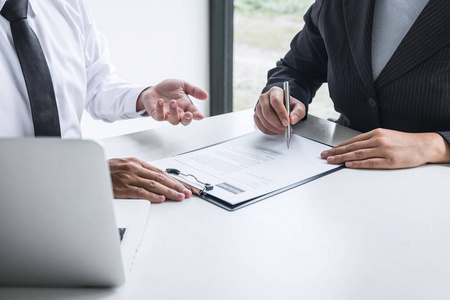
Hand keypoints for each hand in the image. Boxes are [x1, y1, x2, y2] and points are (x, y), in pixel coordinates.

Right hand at [109, 158, 191, 202]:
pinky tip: (161, 198)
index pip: (160, 172)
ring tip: (179, 196)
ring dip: (169, 191)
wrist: (89, 171)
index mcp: (136, 163)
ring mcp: (128, 178)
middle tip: (187, 192)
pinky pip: (140, 192)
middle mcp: (134, 169)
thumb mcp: (125, 166)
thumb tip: (157, 180)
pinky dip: (152, 196)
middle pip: (160, 178)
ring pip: (154, 185)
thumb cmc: (106, 170)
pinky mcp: (122, 188)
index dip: (174, 179)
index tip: (184, 186)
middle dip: (176, 185)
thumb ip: (140, 172)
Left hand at [137, 79, 207, 124]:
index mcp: (186, 106)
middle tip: (188, 114)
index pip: (194, 113)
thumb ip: (194, 90)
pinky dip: (160, 109)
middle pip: (185, 121)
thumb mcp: (183, 85)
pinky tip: (160, 101)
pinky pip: (160, 116)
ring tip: (173, 102)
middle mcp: (178, 112)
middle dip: (187, 119)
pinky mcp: (157, 115)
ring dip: (174, 112)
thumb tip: (206, 95)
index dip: (197, 116)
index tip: (200, 116)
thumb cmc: (168, 89)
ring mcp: (168, 115)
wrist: (153, 89)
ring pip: (173, 120)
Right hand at [254, 86, 305, 134]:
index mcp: (275, 91)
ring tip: (283, 130)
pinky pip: (261, 127)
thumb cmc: (289, 105)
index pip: (275, 101)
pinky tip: (277, 130)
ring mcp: (258, 107)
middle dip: (277, 123)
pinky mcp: (256, 116)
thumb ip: (298, 112)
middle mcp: (264, 98)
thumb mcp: (298, 106)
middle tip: (286, 128)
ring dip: (275, 129)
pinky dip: (270, 131)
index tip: (287, 122)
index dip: (281, 113)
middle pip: (267, 112)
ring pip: (264, 121)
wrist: (283, 106)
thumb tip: (292, 119)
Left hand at [321, 129, 449, 168]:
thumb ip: (371, 140)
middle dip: (336, 152)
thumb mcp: (386, 136)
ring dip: (342, 158)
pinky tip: (348, 165)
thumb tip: (355, 147)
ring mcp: (383, 150)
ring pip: (358, 154)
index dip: (339, 146)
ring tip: (331, 161)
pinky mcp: (389, 161)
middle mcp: (378, 140)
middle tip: (325, 156)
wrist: (423, 145)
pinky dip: (357, 164)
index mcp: (376, 133)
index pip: (352, 141)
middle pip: (352, 147)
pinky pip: (370, 162)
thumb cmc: (404, 142)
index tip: (329, 150)